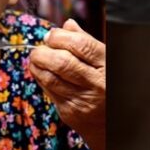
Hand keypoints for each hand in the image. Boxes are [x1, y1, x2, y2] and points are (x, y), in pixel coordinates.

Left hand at [30, 19, 105, 149]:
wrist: (113, 124)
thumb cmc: (107, 84)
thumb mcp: (105, 61)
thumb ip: (86, 42)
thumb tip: (66, 25)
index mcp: (107, 66)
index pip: (81, 46)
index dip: (60, 37)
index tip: (52, 35)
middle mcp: (97, 84)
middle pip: (62, 62)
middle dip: (44, 51)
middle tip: (40, 48)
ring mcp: (83, 100)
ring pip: (51, 78)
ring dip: (37, 65)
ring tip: (37, 58)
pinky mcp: (70, 112)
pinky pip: (48, 91)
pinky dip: (39, 77)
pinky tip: (39, 71)